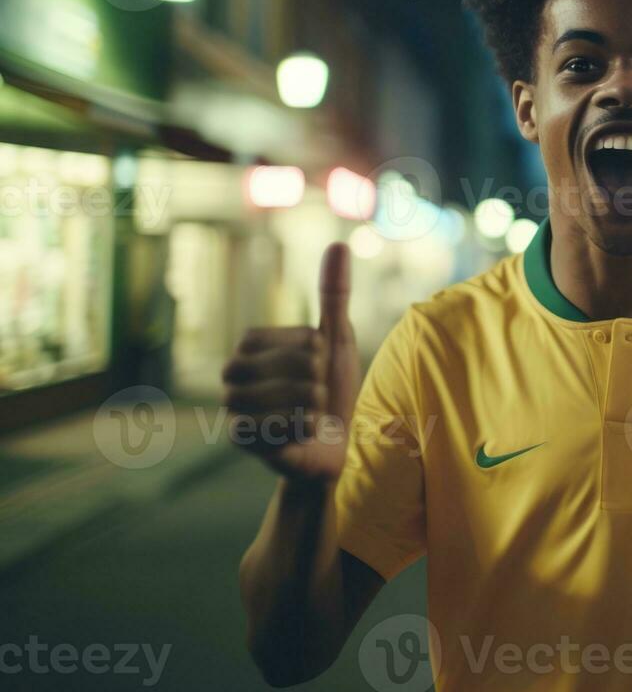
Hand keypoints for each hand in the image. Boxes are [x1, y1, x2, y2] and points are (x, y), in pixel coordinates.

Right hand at [221, 244, 359, 479]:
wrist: (331, 447)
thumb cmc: (331, 390)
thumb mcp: (336, 340)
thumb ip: (334, 294)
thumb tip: (338, 244)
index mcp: (251, 344)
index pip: (300, 339)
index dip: (320, 354)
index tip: (316, 365)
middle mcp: (233, 372)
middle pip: (297, 366)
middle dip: (320, 381)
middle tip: (314, 395)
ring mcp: (233, 406)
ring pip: (290, 396)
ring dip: (314, 406)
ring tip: (310, 413)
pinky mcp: (240, 438)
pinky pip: (279, 426)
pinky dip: (301, 429)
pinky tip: (301, 431)